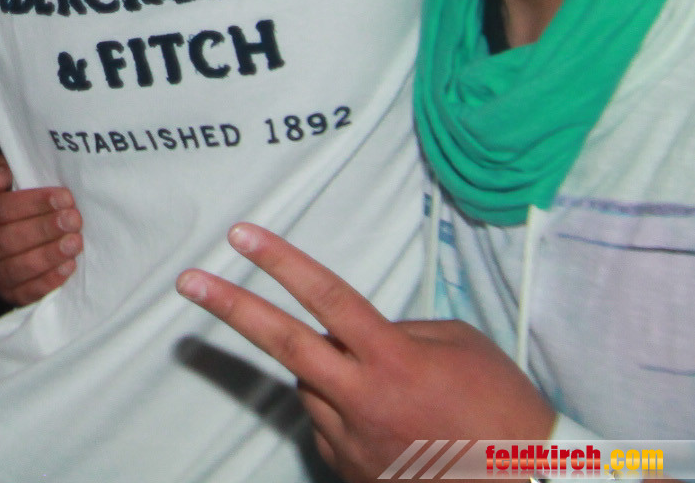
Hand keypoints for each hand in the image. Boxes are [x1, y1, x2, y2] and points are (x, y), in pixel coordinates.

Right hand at [0, 155, 81, 304]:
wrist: (29, 238)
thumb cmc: (24, 204)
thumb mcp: (13, 180)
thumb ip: (4, 171)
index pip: (0, 209)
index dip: (32, 203)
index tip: (63, 197)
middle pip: (7, 240)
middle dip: (43, 229)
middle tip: (73, 220)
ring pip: (16, 268)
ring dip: (48, 255)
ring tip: (75, 243)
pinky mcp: (9, 294)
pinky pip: (26, 292)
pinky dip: (48, 281)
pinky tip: (68, 266)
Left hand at [177, 223, 554, 481]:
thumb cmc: (505, 412)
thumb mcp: (461, 346)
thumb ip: (401, 330)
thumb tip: (358, 333)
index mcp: (394, 360)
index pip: (327, 298)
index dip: (282, 262)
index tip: (243, 236)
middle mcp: (363, 399)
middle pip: (284, 343)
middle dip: (231, 308)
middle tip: (189, 281)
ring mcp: (351, 439)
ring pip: (312, 385)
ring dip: (330, 372)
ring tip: (394, 388)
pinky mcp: (348, 470)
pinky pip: (329, 424)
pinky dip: (345, 410)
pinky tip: (392, 422)